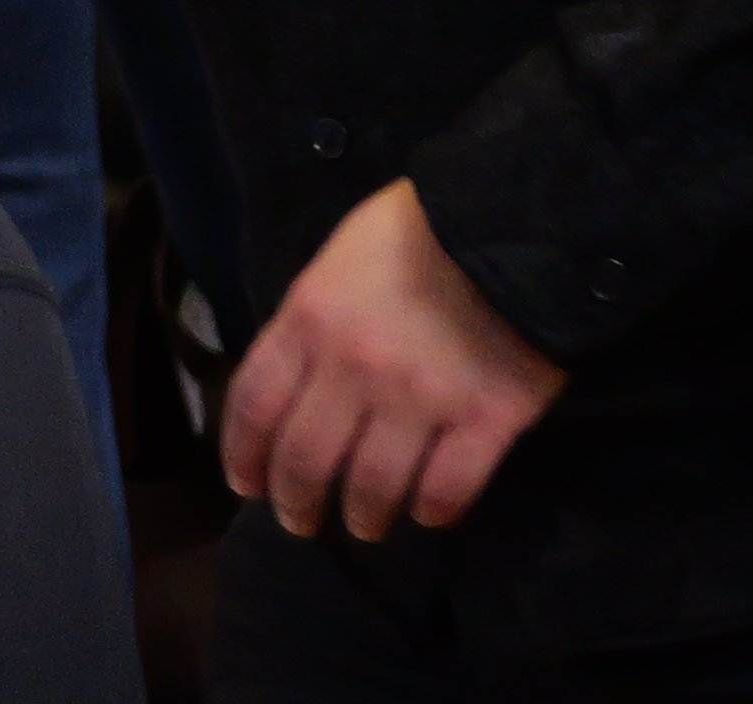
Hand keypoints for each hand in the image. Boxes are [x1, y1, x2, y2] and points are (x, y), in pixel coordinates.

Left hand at [225, 181, 567, 540]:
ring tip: (365, 525)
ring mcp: (421, 399)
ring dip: (364, 515)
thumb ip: (309, 322)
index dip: (243, 453)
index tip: (245, 486)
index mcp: (307, 320)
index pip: (254, 404)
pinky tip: (427, 514)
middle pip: (306, 457)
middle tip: (300, 523)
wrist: (509, 227)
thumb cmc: (411, 235)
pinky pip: (449, 488)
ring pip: (373, 485)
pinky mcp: (487, 421)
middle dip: (296, 501)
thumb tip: (295, 382)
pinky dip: (433, 511)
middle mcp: (353, 368)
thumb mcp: (334, 264)